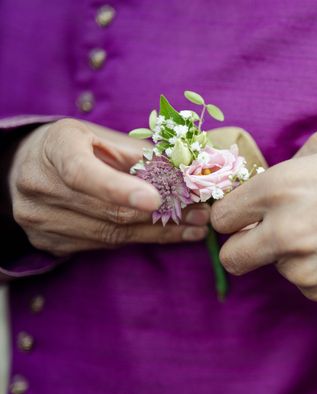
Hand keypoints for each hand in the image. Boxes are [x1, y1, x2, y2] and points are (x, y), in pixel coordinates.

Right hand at [8, 118, 209, 255]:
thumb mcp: (102, 136)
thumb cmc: (77, 146)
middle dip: (162, 215)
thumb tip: (188, 170)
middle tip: (201, 213)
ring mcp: (42, 220)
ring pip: (110, 234)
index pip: (83, 174)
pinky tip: (171, 234)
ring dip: (160, 232)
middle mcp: (41, 186)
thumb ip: (138, 154)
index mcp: (56, 149)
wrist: (26, 167)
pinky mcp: (51, 243)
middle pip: (108, 211)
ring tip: (196, 227)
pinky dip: (141, 239)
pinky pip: (104, 245)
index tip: (156, 201)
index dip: (120, 190)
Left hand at [211, 131, 316, 300]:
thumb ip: (282, 167)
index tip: (245, 214)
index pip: (222, 217)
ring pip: (273, 267)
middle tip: (261, 236)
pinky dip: (313, 269)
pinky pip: (302, 281)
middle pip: (230, 257)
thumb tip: (262, 185)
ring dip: (288, 254)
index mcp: (277, 189)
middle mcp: (283, 232)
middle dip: (240, 246)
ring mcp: (302, 267)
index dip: (233, 214)